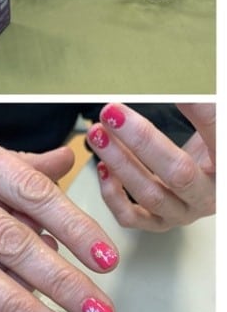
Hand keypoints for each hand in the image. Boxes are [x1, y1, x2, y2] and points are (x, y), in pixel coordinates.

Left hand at [87, 103, 214, 230]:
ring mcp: (182, 212)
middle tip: (113, 113)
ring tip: (98, 133)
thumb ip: (201, 110)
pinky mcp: (158, 222)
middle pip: (178, 173)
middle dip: (141, 140)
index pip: (217, 137)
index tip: (178, 94)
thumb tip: (185, 89)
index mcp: (225, 170)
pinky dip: (111, 194)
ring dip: (118, 161)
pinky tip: (101, 167)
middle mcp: (208, 196)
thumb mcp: (210, 128)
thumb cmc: (208, 151)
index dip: (199, 114)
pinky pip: (131, 216)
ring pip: (149, 194)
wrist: (206, 180)